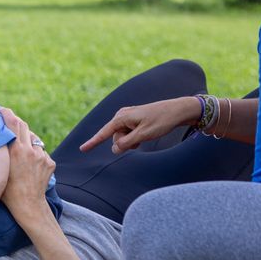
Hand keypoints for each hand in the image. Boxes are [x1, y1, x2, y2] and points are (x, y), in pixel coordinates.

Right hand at [0, 108, 54, 218]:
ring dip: (27, 139)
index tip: (1, 110)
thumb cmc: (7, 192)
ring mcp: (42, 156)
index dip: (7, 114)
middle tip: (9, 122)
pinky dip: (35, 154)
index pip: (12, 124)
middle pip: (24, 127)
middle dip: (16, 123)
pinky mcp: (49, 163)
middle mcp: (30, 150)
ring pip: (34, 140)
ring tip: (20, 146)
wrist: (28, 205)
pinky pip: (42, 153)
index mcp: (16, 151)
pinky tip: (29, 162)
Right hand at [79, 97, 199, 153]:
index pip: (104, 133)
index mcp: (122, 117)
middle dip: (125, 143)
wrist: (178, 110)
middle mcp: (122, 115)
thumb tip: (114, 149)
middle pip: (116, 137)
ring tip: (146, 134)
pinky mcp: (133, 120)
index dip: (93, 142)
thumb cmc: (162, 121)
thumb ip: (127, 143)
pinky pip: (129, 134)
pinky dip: (135, 137)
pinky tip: (146, 133)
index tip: (82, 149)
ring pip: (123, 137)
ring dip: (132, 141)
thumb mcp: (144, 135)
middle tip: (141, 139)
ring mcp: (128, 117)